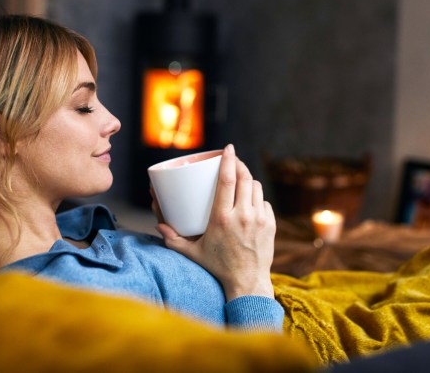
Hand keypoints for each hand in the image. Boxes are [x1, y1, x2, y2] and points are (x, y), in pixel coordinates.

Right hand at [155, 144, 276, 300]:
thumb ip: (173, 240)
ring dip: (248, 180)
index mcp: (222, 218)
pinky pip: (264, 202)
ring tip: (240, 180)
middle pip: (244, 178)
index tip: (228, 148)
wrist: (247, 282)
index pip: (227, 180)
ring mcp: (259, 219)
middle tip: (233, 160)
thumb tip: (159, 226)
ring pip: (256, 187)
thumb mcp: (192, 253)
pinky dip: (257, 198)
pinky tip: (250, 201)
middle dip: (239, 164)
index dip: (228, 160)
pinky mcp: (270, 225)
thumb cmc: (217, 267)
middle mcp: (242, 215)